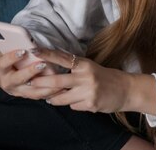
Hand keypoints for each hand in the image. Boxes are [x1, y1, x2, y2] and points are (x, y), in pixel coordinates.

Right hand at [0, 49, 63, 99]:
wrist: (4, 74)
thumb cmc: (9, 58)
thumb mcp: (8, 51)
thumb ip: (16, 47)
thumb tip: (30, 42)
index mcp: (0, 69)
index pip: (3, 62)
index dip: (12, 57)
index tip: (23, 51)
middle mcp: (6, 82)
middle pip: (18, 79)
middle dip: (30, 71)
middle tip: (42, 64)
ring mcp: (17, 91)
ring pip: (31, 91)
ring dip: (44, 85)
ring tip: (56, 77)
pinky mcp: (26, 96)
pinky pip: (39, 96)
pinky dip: (50, 92)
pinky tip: (61, 87)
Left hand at [30, 49, 155, 114]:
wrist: (125, 89)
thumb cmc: (104, 77)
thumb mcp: (89, 68)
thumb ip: (73, 70)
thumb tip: (52, 73)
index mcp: (84, 64)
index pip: (62, 58)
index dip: (47, 54)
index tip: (34, 50)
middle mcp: (86, 76)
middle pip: (57, 81)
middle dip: (41, 83)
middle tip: (30, 82)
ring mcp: (88, 91)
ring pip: (62, 98)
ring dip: (53, 99)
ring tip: (49, 98)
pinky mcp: (91, 104)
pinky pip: (73, 106)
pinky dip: (72, 105)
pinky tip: (79, 102)